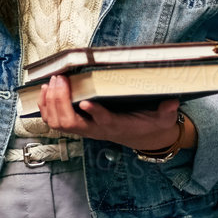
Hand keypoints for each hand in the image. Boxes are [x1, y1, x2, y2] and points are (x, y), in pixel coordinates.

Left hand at [38, 75, 181, 151]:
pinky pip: (54, 120)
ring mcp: (84, 129)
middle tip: (61, 80)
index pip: (103, 121)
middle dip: (61, 102)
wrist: (141, 137)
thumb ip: (166, 111)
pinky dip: (46, 106)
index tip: (86, 101)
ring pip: (58, 123)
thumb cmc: (147, 124)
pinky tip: (45, 90)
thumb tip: (172, 102)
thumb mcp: (161, 119)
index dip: (94, 112)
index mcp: (116, 125)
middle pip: (70, 123)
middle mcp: (96, 130)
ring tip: (52, 82)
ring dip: (51, 103)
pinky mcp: (77, 125)